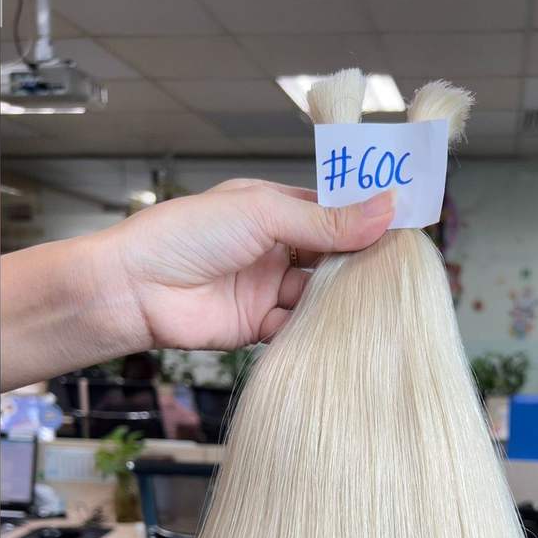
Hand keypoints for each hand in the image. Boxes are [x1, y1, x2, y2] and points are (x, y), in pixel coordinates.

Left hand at [97, 179, 394, 351]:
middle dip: (357, 263)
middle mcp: (274, 248)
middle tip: (397, 270)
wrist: (135, 290)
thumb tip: (385, 209)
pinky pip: (298, 327)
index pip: (331, 212)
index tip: (401, 228)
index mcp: (272, 209)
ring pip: (318, 294)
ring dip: (340, 298)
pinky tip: (341, 328)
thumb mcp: (263, 214)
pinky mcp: (259, 326)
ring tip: (375, 301)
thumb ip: (325, 221)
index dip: (364, 220)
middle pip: (330, 256)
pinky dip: (317, 328)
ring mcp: (267, 288)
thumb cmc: (186, 235)